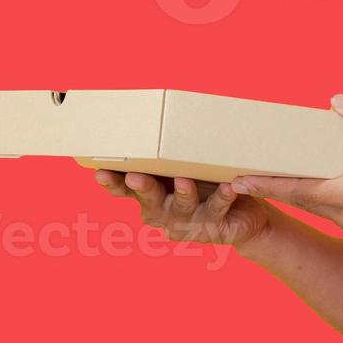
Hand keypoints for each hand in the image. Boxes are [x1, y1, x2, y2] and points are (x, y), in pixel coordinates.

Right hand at [94, 168, 274, 250]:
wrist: (243, 217)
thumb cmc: (207, 183)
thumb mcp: (186, 167)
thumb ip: (171, 153)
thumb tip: (158, 114)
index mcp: (150, 196)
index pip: (124, 190)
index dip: (112, 184)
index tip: (100, 173)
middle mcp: (163, 213)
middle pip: (149, 200)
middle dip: (143, 187)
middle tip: (135, 176)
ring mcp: (186, 224)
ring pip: (182, 207)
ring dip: (183, 193)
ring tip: (183, 180)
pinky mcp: (213, 229)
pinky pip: (216, 210)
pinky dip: (221, 198)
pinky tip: (227, 187)